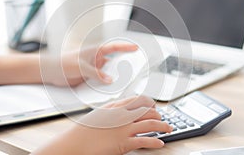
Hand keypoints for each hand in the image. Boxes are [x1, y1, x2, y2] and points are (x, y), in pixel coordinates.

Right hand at [32, 96, 171, 154]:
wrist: (75, 143)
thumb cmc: (84, 130)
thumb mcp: (99, 114)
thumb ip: (112, 110)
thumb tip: (121, 108)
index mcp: (116, 107)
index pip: (139, 100)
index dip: (150, 103)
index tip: (154, 107)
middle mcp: (122, 116)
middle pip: (147, 111)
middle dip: (158, 115)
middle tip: (163, 119)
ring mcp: (124, 129)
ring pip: (150, 124)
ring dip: (162, 126)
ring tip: (168, 129)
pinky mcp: (124, 143)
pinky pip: (144, 141)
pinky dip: (155, 142)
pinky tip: (160, 143)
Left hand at [44, 43, 137, 86]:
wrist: (51, 71)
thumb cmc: (63, 62)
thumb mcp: (81, 66)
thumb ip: (96, 73)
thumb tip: (109, 80)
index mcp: (95, 51)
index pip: (114, 47)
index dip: (125, 47)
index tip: (136, 48)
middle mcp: (97, 59)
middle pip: (114, 62)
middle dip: (123, 66)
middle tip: (133, 70)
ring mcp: (94, 69)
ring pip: (108, 74)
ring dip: (114, 78)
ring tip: (123, 83)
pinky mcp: (90, 78)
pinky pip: (101, 81)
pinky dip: (105, 85)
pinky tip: (109, 90)